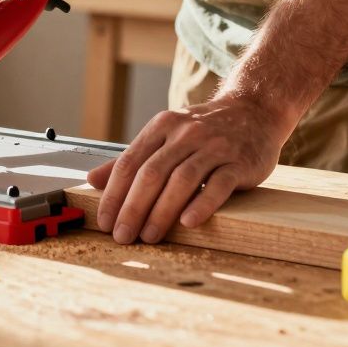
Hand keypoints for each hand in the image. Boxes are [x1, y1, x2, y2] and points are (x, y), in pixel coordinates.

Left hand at [86, 93, 294, 243]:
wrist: (254, 110)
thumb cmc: (204, 131)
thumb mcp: (165, 136)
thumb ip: (131, 159)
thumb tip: (93, 180)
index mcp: (162, 127)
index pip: (130, 163)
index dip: (114, 195)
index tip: (104, 222)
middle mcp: (186, 134)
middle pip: (152, 173)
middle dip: (133, 208)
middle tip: (122, 235)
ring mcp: (214, 146)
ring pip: (182, 180)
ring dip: (161, 211)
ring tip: (149, 236)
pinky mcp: (240, 162)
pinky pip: (219, 184)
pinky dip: (202, 203)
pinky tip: (188, 222)